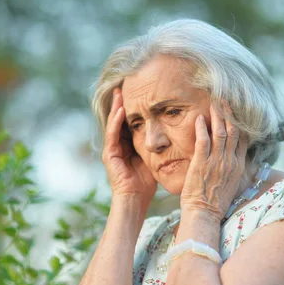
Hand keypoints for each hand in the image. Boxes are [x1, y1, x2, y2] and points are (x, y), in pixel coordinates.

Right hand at [102, 88, 156, 207]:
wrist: (135, 199)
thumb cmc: (146, 182)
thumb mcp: (154, 158)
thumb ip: (158, 145)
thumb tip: (174, 132)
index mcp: (127, 145)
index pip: (128, 122)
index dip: (132, 107)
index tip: (137, 92)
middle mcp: (117, 145)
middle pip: (118, 119)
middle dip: (120, 103)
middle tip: (124, 85)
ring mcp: (111, 149)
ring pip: (113, 123)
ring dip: (116, 108)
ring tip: (120, 93)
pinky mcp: (109, 155)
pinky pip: (112, 134)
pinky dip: (116, 122)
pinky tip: (122, 110)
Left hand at [180, 100, 247, 221]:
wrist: (204, 214)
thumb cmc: (214, 203)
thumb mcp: (229, 185)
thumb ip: (230, 171)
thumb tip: (231, 163)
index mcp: (238, 167)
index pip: (243, 140)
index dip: (240, 123)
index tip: (236, 111)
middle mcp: (230, 161)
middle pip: (234, 131)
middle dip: (229, 114)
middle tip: (225, 99)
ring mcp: (217, 162)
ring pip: (221, 132)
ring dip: (218, 116)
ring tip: (214, 103)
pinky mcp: (202, 163)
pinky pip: (203, 141)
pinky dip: (202, 128)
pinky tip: (200, 118)